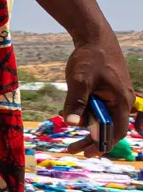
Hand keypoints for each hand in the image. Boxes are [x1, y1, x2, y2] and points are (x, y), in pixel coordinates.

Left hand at [60, 29, 134, 155]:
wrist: (95, 39)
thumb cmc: (90, 58)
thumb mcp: (79, 81)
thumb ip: (76, 103)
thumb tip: (72, 124)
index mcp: (120, 101)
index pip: (116, 131)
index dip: (103, 144)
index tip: (88, 153)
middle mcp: (122, 101)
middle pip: (109, 128)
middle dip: (92, 141)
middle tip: (73, 150)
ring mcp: (116, 97)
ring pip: (103, 119)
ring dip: (88, 129)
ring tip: (69, 136)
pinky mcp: (108, 93)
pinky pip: (100, 110)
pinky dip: (88, 116)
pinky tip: (72, 117)